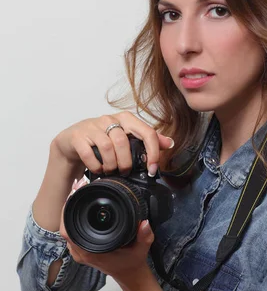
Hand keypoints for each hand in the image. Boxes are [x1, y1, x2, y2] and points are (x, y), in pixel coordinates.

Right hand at [51, 111, 174, 177]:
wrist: (72, 141)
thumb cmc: (102, 139)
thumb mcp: (126, 137)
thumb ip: (147, 140)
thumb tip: (169, 143)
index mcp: (126, 119)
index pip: (147, 132)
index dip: (152, 152)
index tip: (152, 169)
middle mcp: (109, 119)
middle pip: (124, 142)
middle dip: (126, 163)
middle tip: (125, 172)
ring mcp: (92, 126)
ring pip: (107, 147)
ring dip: (111, 165)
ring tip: (111, 171)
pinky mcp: (77, 136)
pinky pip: (89, 153)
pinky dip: (95, 166)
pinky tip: (98, 170)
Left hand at [59, 188, 154, 280]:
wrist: (129, 274)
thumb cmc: (132, 262)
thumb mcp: (141, 248)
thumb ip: (144, 236)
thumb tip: (145, 223)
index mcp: (91, 252)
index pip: (69, 230)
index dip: (67, 211)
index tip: (73, 194)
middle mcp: (82, 252)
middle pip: (65, 225)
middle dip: (69, 205)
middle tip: (77, 186)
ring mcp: (80, 251)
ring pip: (67, 227)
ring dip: (71, 210)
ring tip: (78, 191)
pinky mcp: (82, 248)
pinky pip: (72, 231)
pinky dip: (73, 217)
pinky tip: (79, 204)